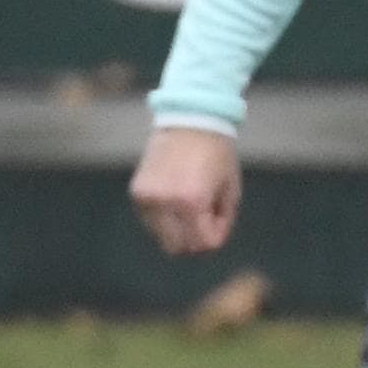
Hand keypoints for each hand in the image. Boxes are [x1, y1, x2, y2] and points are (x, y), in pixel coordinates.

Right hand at [133, 122, 242, 257]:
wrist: (191, 119)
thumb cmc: (217, 154)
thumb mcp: (231, 190)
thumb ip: (222, 221)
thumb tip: (208, 245)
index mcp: (192, 201)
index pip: (202, 245)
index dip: (215, 237)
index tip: (219, 217)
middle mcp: (165, 202)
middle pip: (178, 248)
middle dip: (194, 241)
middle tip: (205, 219)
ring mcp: (147, 198)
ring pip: (162, 238)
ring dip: (179, 230)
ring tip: (190, 203)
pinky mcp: (137, 192)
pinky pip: (151, 221)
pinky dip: (165, 218)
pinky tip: (175, 197)